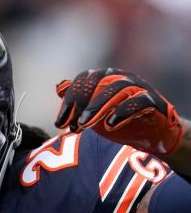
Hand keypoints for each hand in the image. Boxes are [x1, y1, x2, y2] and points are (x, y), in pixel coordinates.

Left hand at [55, 68, 183, 154]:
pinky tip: (110, 124)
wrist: (151, 134)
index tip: (60, 122)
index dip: (70, 99)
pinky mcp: (153, 100)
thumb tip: (59, 86)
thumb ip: (78, 100)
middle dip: (82, 100)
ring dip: (98, 106)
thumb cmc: (120, 120)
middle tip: (72, 124)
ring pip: (118, 87)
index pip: (84, 78)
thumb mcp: (94, 112)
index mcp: (106, 78)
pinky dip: (123, 110)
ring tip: (85, 125)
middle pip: (99, 79)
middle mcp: (122, 78)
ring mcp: (139, 87)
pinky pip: (139, 99)